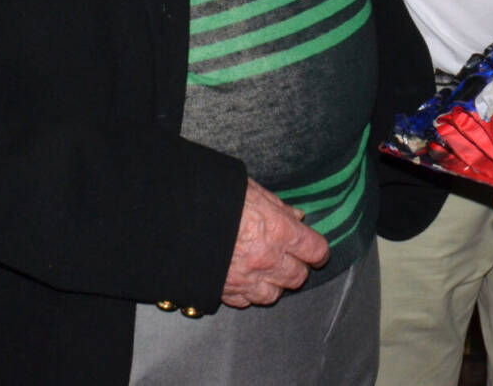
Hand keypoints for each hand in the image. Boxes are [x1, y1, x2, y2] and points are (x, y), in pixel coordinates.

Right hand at [221, 179, 329, 307]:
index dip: (317, 250)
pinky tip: (245, 278)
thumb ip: (278, 206)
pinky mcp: (225, 291)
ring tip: (266, 269)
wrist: (174, 216)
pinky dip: (250, 292)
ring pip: (274, 294)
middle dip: (297, 267)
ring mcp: (246, 279)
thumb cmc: (215, 196)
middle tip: (288, 256)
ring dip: (274, 283)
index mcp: (279, 231)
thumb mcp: (252, 190)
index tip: (315, 249)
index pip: (315, 250)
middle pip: (298, 277)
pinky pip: (247, 301)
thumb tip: (297, 216)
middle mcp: (267, 260)